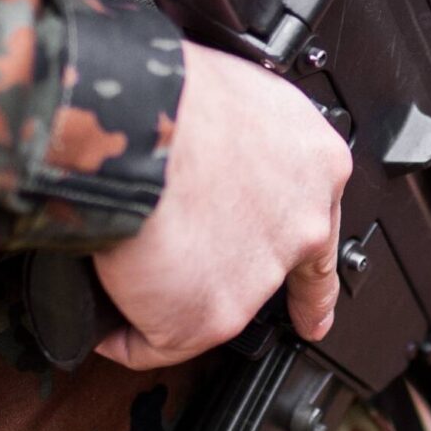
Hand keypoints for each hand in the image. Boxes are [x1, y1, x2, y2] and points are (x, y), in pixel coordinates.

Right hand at [92, 43, 348, 368]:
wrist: (134, 120)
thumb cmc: (169, 89)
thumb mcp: (233, 95)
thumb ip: (240, 140)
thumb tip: (209, 160)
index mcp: (312, 164)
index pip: (320, 225)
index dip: (310, 271)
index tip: (314, 313)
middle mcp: (299, 223)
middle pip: (276, 271)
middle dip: (253, 290)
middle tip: (238, 308)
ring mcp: (258, 275)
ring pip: (214, 304)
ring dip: (174, 298)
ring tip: (130, 277)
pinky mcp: (209, 316)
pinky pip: (158, 341)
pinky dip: (129, 337)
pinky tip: (110, 328)